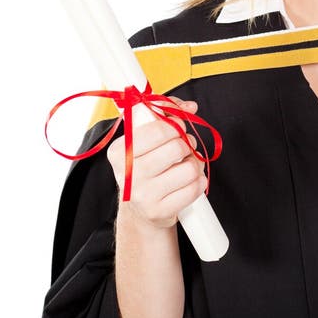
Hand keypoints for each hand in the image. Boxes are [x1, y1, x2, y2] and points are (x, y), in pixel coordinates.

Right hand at [107, 95, 206, 229]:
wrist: (140, 208)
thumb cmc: (146, 164)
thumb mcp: (147, 136)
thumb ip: (167, 112)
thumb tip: (190, 106)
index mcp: (119, 151)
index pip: (159, 129)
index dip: (176, 124)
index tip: (177, 127)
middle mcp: (127, 174)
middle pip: (177, 147)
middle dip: (187, 143)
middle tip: (183, 147)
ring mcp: (142, 195)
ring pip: (190, 168)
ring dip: (195, 163)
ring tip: (184, 165)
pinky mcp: (158, 211)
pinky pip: (195, 188)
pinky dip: (199, 181)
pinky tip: (188, 182)